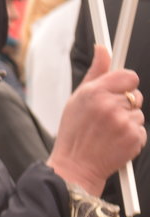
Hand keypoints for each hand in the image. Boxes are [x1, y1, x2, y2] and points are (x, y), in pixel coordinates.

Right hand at [48, 45, 146, 195]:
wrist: (76, 166)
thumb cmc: (75, 132)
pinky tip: (115, 141)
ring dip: (127, 121)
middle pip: (135, 95)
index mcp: (94, 92)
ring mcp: (124, 122)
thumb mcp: (77, 99)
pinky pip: (141, 129)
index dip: (124, 84)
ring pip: (138, 113)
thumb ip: (95, 73)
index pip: (128, 76)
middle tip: (106, 118)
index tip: (119, 89)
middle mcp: (110, 105)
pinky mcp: (134, 138)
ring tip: (108, 132)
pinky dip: (131, 135)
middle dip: (124, 104)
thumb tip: (102, 49)